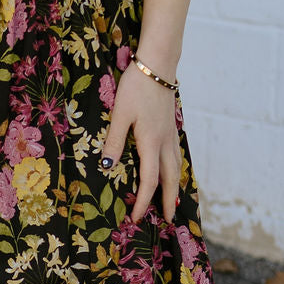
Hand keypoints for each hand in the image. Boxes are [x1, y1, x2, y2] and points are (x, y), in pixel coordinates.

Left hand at [99, 60, 180, 223]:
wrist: (157, 64)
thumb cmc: (136, 87)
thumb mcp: (120, 113)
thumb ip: (114, 140)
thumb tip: (107, 167)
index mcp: (151, 142)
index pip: (149, 180)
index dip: (143, 201)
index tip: (136, 217)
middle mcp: (165, 141)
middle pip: (170, 178)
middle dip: (168, 201)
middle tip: (167, 219)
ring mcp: (170, 134)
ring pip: (176, 167)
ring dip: (174, 187)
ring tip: (171, 202)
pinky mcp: (171, 126)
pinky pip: (175, 156)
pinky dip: (174, 171)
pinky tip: (170, 172)